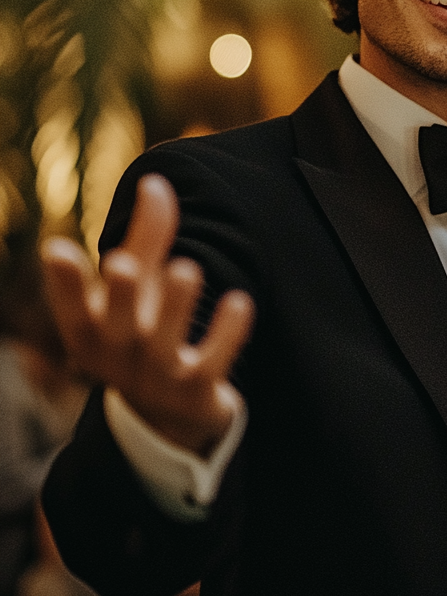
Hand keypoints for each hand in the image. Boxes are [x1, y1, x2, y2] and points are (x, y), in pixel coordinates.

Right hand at [41, 173, 254, 456]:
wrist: (171, 415)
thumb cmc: (147, 332)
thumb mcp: (143, 288)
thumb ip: (149, 236)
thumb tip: (156, 180)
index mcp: (94, 331)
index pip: (72, 308)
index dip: (64, 283)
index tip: (57, 249)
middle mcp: (120, 356)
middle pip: (115, 326)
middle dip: (119, 294)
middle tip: (121, 262)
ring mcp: (158, 377)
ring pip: (164, 344)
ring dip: (175, 308)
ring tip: (189, 268)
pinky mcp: (198, 390)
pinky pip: (212, 363)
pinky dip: (227, 335)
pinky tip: (240, 301)